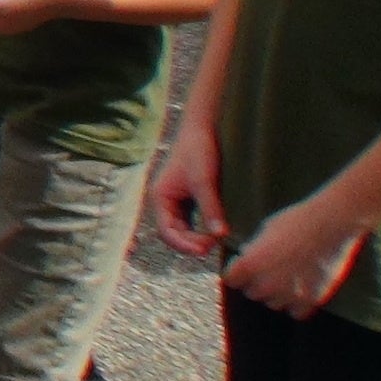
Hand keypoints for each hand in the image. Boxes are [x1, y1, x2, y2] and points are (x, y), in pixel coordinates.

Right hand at [152, 118, 227, 255]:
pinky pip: (191, 220)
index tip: (204, 250)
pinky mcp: (187, 197)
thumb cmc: (198, 152)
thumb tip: (220, 235)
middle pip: (174, 232)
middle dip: (191, 242)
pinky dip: (201, 228)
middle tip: (213, 247)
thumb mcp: (205, 182)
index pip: (167, 231)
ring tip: (215, 241)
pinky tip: (215, 231)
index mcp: (160, 198)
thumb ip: (211, 209)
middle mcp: (164, 201)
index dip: (184, 244)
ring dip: (196, 237)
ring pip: (183, 228)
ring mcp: (175, 200)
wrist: (202, 129)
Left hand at [222, 195, 365, 316]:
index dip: (236, 271)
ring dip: (276, 293)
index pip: (231, 279)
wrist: (332, 224)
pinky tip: (301, 288)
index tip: (242, 266)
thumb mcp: (265, 231)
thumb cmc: (296, 221)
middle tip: (270, 268)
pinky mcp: (312, 300)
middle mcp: (267, 284)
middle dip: (256, 281)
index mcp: (251, 264)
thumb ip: (253, 250)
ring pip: (273, 303)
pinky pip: (296, 312)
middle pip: (252, 292)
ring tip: (288, 275)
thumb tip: (248, 256)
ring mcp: (290, 295)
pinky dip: (297, 303)